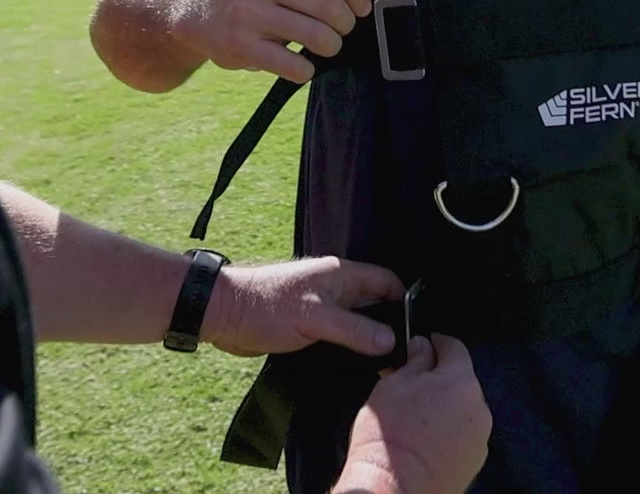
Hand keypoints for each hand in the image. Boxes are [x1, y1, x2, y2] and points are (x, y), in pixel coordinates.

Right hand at [186, 0, 387, 83]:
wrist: (200, 11)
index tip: (362, 5)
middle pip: (327, 3)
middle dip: (346, 22)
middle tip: (343, 27)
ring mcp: (244, 10)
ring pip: (315, 35)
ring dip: (331, 45)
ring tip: (328, 44)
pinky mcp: (238, 45)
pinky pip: (292, 64)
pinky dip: (307, 69)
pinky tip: (304, 64)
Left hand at [201, 255, 404, 356]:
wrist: (225, 314)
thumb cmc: (267, 306)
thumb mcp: (315, 317)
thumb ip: (354, 328)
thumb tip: (390, 341)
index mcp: (342, 274)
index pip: (386, 281)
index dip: (404, 300)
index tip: (415, 328)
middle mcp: (337, 287)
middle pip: (375, 302)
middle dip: (389, 323)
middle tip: (402, 353)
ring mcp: (323, 306)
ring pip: (358, 321)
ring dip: (368, 338)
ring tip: (383, 364)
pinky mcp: (310, 325)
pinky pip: (341, 334)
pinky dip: (350, 347)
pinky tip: (356, 365)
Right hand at [334, 334, 491, 493]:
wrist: (392, 492)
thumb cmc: (390, 439)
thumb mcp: (393, 385)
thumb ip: (414, 360)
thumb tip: (421, 347)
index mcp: (461, 381)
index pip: (455, 347)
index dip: (437, 342)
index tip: (425, 343)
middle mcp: (478, 408)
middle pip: (461, 379)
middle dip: (439, 377)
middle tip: (412, 384)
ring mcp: (480, 438)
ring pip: (462, 408)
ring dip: (445, 406)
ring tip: (416, 417)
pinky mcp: (474, 463)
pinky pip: (463, 434)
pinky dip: (449, 431)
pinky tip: (425, 439)